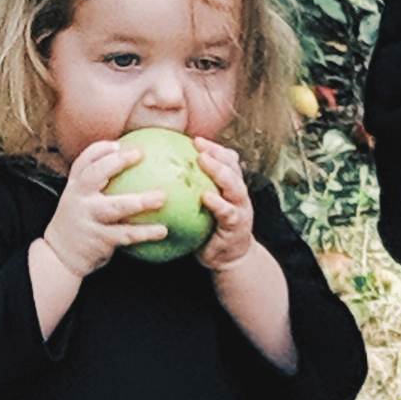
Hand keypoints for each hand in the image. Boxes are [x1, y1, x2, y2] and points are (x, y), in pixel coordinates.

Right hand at [40, 138, 164, 277]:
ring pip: (116, 206)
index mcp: (75, 186)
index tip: (119, 144)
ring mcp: (89, 218)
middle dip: (117, 162)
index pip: (83, 161)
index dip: (100, 150)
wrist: (60, 256)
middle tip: (141, 154)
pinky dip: (145, 232)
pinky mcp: (100, 239)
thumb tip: (135, 169)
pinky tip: (163, 230)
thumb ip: (98, 185)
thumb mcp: (80, 200)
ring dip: (140, 201)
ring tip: (161, 197)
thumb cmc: (80, 223)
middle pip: (95, 175)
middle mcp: (80, 198)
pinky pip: (127, 234)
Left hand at [193, 137, 255, 270]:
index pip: (227, 161)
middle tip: (198, 145)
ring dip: (220, 171)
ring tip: (204, 161)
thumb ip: (190, 194)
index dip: (214, 148)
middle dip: (217, 153)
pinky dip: (218, 204)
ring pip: (234, 186)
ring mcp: (241, 210)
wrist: (230, 260)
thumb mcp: (202, 210)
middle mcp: (239, 195)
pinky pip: (228, 212)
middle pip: (232, 167)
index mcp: (231, 188)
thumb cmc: (210, 233)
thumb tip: (160, 180)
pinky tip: (205, 197)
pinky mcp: (237, 227)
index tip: (195, 139)